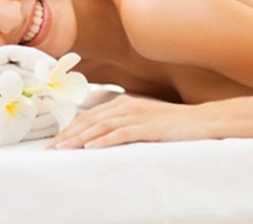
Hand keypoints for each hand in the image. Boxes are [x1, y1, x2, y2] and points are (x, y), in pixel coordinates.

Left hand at [46, 94, 203, 148]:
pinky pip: (120, 134)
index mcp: (123, 103)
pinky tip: (91, 147)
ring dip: (80, 138)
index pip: (90, 116)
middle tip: (51, 147)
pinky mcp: (147, 127)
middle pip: (91, 121)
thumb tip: (102, 137)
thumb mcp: (142, 120)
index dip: (71, 128)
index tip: (56, 140)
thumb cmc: (171, 124)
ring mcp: (137, 115)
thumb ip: (123, 123)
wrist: (200, 120)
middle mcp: (126, 106)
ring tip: (63, 148)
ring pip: (101, 127)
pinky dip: (103, 141)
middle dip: (69, 134)